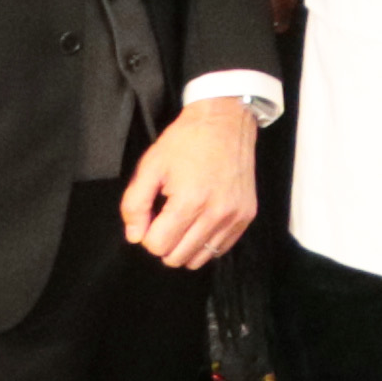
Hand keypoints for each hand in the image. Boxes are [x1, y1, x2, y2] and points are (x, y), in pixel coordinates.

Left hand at [117, 95, 259, 269]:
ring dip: (185, 246)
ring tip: (184, 221)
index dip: (147, 234)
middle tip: (165, 218)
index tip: (152, 215)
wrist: (226, 121)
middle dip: (165, 242)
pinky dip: (206, 242)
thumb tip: (135, 236)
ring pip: (200, 258)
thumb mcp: (149, 166)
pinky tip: (201, 221)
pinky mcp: (247, 215)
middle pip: (177, 257)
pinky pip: (221, 248)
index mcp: (190, 201)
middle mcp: (216, 213)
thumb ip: (134, 205)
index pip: (157, 246)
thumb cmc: (186, 141)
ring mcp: (235, 216)